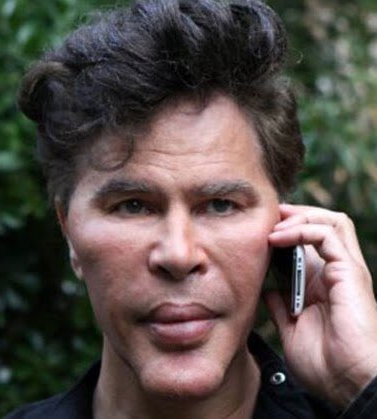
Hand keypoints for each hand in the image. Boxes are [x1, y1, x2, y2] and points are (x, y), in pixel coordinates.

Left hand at [264, 204, 376, 407]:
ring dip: (298, 217)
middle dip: (294, 214)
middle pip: (323, 223)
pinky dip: (302, 229)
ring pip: (331, 221)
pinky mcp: (349, 272)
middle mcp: (336, 271)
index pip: (310, 240)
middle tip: (268, 217)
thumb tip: (266, 290)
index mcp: (323, 283)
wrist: (347, 384)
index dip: (287, 229)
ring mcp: (345, 269)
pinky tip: (279, 238)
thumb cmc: (324, 363)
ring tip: (273, 226)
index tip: (260, 229)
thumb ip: (279, 306)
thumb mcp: (290, 328)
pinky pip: (327, 234)